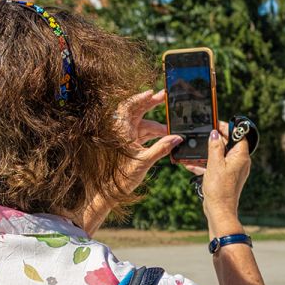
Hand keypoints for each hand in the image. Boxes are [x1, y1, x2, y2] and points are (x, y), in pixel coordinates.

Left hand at [80, 89, 180, 233]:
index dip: (141, 97)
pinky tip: (163, 137)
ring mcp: (123, 137)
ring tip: (170, 130)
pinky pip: (140, 134)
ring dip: (155, 125)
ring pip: (140, 124)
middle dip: (150, 104)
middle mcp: (121, 131)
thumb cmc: (120, 177)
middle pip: (136, 111)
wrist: (108, 191)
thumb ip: (161, 148)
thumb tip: (176, 139)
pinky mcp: (126, 145)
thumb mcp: (144, 162)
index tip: (154, 93)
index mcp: (121, 131)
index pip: (130, 106)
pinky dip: (151, 134)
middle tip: (164, 98)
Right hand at [182, 122, 250, 236]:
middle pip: (229, 144)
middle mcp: (240, 162)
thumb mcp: (214, 163)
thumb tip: (215, 134)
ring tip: (195, 150)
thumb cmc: (220, 188)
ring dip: (208, 153)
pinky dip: (206, 164)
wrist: (219, 210)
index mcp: (241, 156)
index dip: (227, 128)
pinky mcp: (226, 178)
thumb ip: (215, 146)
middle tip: (203, 136)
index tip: (215, 124)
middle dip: (215, 140)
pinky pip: (217, 166)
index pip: (238, 135)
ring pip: (221, 156)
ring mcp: (233, 171)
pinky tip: (192, 165)